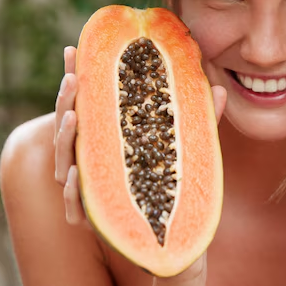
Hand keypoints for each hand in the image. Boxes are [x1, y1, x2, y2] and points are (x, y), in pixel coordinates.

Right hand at [54, 46, 227, 225]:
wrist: (170, 236)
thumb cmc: (171, 183)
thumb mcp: (184, 147)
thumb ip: (196, 122)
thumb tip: (220, 89)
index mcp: (106, 138)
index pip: (86, 103)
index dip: (76, 77)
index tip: (72, 50)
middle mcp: (92, 159)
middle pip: (69, 126)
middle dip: (66, 101)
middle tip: (73, 78)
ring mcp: (89, 187)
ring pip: (65, 161)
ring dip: (65, 139)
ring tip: (73, 117)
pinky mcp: (92, 218)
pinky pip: (75, 205)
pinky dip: (73, 190)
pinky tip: (78, 172)